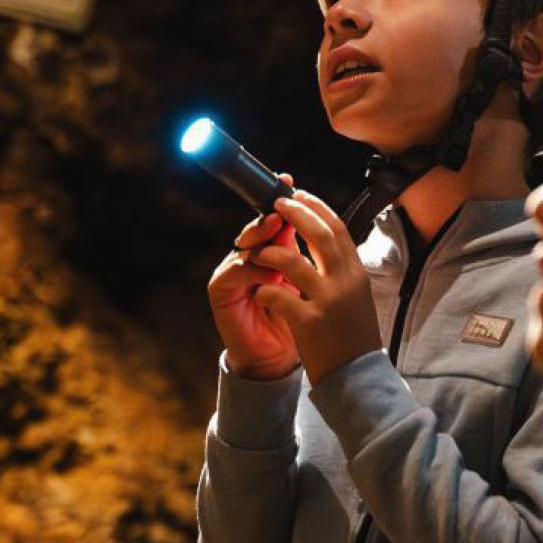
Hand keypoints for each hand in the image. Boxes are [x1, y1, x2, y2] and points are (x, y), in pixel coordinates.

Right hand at [207, 175, 302, 380]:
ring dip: (263, 239)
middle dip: (271, 215)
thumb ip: (309, 255)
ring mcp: (235, 271)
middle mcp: (252, 257)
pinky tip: (267, 272)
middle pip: (257, 227)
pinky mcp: (222, 290)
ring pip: (246, 244)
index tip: (293, 183)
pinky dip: (251, 268)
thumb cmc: (298, 321)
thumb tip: (321, 220)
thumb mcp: (310, 284)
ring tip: (278, 234)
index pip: (277, 222)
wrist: (279, 359)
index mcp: (276, 252)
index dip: (285, 203)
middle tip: (282, 205)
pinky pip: (234, 270)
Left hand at [249, 188, 382, 385]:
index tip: (299, 195)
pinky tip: (262, 293)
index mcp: (356, 274)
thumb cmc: (353, 337)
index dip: (316, 208)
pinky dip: (266, 289)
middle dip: (294, 213)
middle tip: (276, 203)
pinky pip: (278, 295)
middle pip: (318, 234)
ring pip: (291, 261)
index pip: (337, 229)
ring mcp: (327, 302)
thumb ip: (343, 271)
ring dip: (270, 253)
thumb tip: (327, 243)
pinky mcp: (309, 323)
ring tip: (259, 254)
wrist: (358, 377)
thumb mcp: (357, 297)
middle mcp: (345, 282)